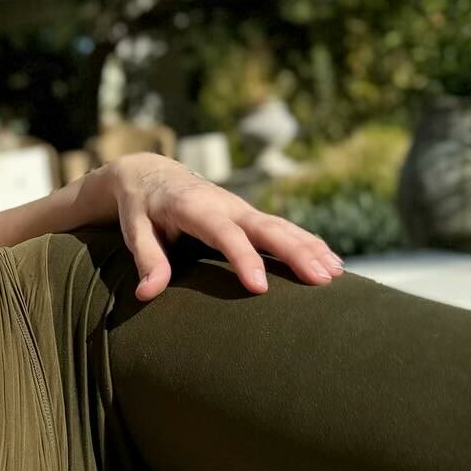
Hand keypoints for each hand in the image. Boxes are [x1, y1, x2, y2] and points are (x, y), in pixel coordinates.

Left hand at [107, 154, 345, 300]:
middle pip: (266, 228)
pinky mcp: (250, 216)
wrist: (150, 175)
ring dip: (311, 249)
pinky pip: (285, 229)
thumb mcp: (135, 231)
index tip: (260, 287)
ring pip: (283, 227)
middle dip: (295, 253)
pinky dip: (309, 244)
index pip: (225, 234)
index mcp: (196, 208)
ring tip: (335, 276)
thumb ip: (147, 260)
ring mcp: (242, 209)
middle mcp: (226, 205)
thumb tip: (146, 295)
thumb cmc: (140, 208)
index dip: (243, 259)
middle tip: (321, 281)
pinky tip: (332, 263)